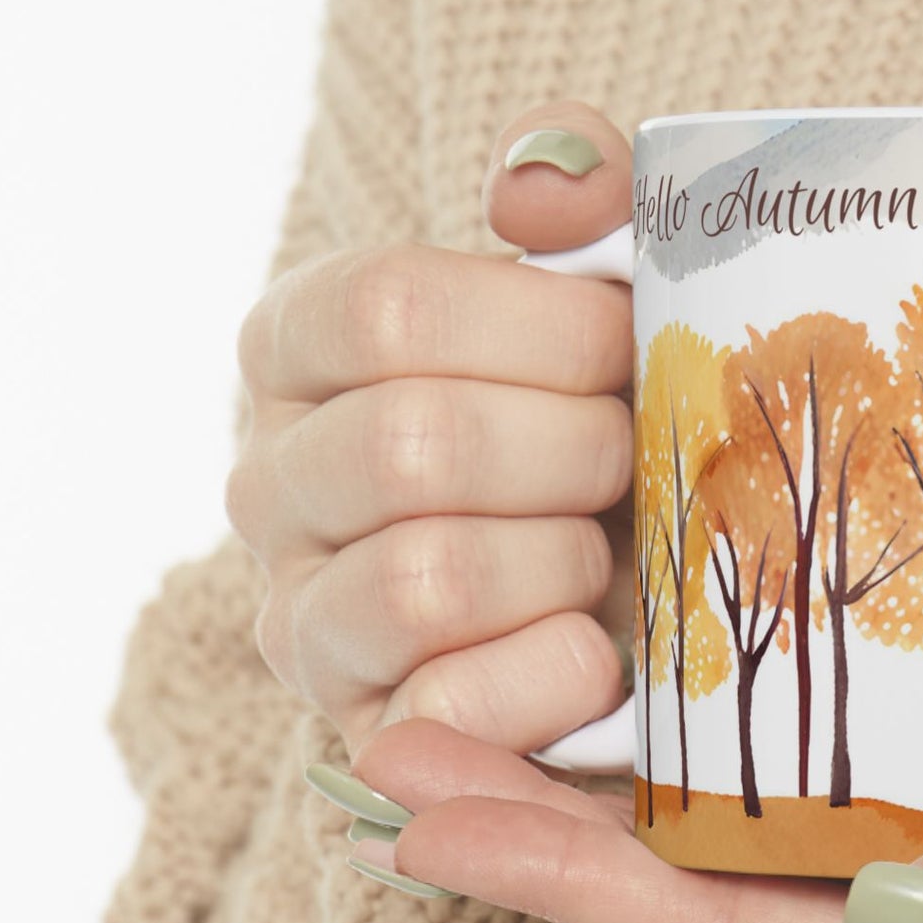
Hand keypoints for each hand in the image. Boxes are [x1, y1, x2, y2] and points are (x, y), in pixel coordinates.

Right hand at [228, 103, 636, 756]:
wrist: (653, 580)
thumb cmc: (620, 413)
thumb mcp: (617, 284)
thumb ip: (586, 194)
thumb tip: (535, 188)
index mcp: (301, 348)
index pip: (385, 310)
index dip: (543, 329)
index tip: (624, 344)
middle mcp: (270, 482)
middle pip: (411, 446)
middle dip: (574, 452)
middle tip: (632, 459)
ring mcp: (302, 619)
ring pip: (423, 579)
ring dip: (564, 562)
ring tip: (606, 552)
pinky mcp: (366, 734)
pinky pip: (450, 708)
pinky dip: (558, 673)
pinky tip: (600, 648)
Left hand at [343, 715, 922, 922]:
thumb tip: (910, 911)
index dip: (579, 889)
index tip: (431, 812)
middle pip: (714, 913)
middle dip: (547, 843)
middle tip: (394, 750)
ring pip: (760, 865)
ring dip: (616, 804)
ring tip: (485, 723)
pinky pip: (841, 812)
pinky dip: (734, 767)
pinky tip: (681, 706)